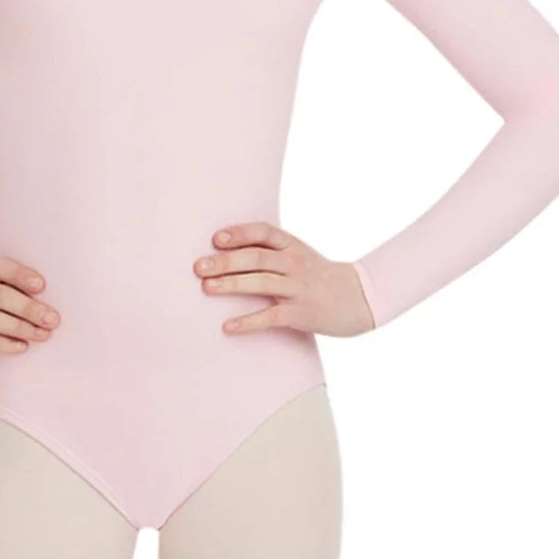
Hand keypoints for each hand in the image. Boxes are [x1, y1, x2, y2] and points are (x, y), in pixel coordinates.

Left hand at [193, 221, 375, 337]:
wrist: (359, 298)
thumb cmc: (319, 276)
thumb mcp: (299, 255)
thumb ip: (271, 250)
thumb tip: (227, 249)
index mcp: (293, 246)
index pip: (264, 232)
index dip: (240, 233)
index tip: (216, 239)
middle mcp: (295, 264)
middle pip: (257, 257)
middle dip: (225, 261)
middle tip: (199, 267)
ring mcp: (298, 288)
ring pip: (261, 283)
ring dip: (232, 285)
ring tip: (207, 288)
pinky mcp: (300, 313)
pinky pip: (270, 316)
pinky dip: (248, 322)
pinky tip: (227, 326)